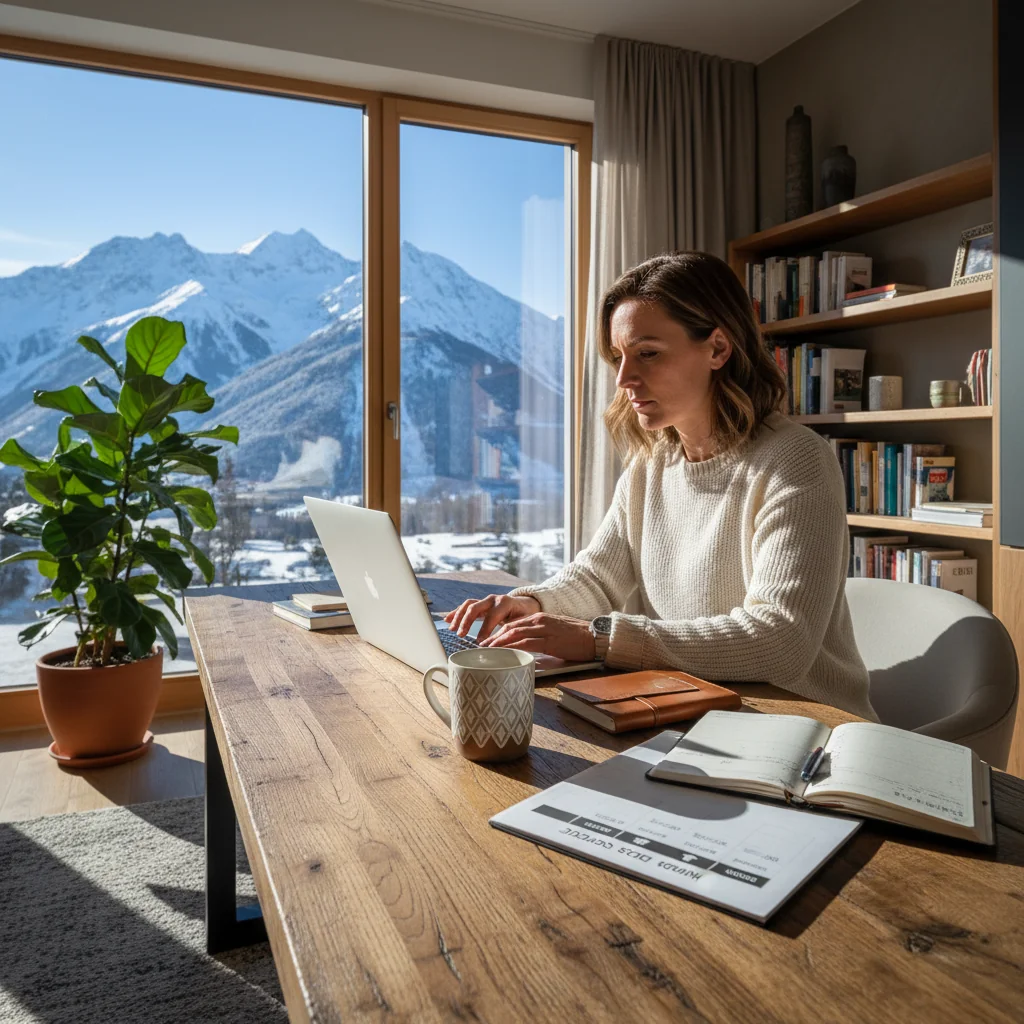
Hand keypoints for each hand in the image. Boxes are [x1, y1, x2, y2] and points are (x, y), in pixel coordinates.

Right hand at [444, 593, 540, 639]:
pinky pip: (466, 606)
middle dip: (467, 621)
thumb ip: (514, 632)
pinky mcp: (481, 604)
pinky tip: (447, 619)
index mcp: (506, 603)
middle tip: (461, 635)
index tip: (479, 643)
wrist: (526, 605)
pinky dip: (456, 612)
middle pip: (475, 607)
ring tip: (452, 629)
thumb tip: (504, 646)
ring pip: (468, 605)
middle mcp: (494, 599)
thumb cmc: (525, 616)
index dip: (485, 629)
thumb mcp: (524, 623)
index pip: (491, 616)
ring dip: (458, 616)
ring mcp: (486, 600)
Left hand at [477, 612, 597, 662]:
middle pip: (510, 628)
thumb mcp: (555, 631)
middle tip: (481, 647)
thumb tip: (526, 647)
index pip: (513, 624)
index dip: (498, 633)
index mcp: (540, 618)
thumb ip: (540, 636)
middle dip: (493, 638)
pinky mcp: (550, 641)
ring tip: (487, 651)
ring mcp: (544, 630)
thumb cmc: (577, 637)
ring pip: (514, 634)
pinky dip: (512, 647)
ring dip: (498, 643)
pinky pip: (526, 643)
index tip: (487, 641)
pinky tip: (504, 653)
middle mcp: (539, 621)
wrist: (596, 637)